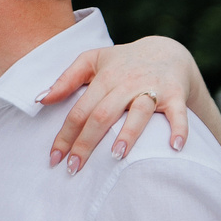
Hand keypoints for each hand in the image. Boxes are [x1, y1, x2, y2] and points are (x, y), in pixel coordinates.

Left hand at [39, 36, 203, 171]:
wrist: (166, 51)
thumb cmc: (122, 62)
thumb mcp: (92, 60)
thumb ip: (66, 79)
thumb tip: (41, 100)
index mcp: (104, 77)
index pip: (80, 110)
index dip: (65, 135)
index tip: (54, 159)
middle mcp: (127, 82)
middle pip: (103, 114)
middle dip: (87, 142)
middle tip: (74, 168)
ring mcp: (152, 88)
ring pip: (139, 111)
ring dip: (129, 134)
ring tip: (116, 156)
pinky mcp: (176, 94)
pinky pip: (178, 113)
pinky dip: (179, 129)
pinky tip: (174, 147)